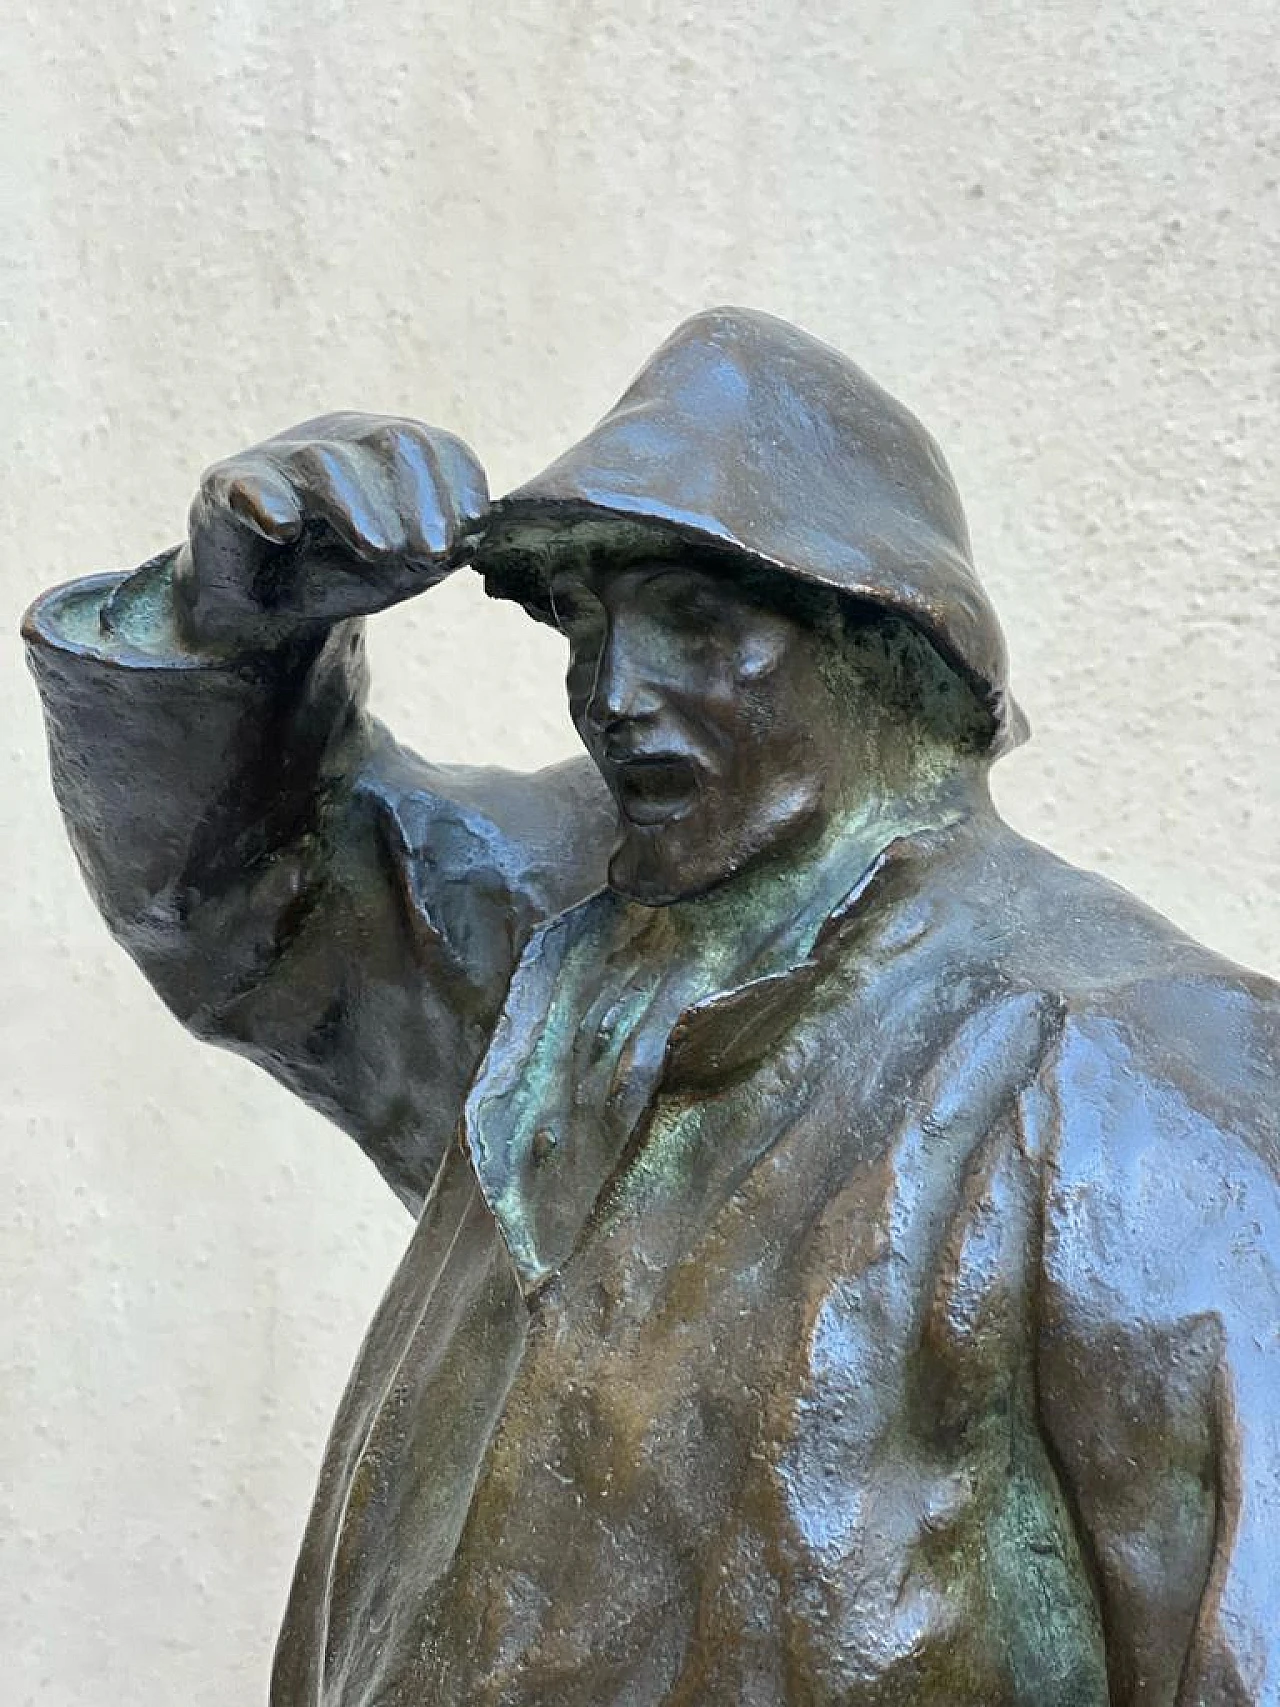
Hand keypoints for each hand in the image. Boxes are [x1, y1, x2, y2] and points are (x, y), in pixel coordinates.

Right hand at [171, 413, 489, 648]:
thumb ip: (435, 554)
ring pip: (324, 461)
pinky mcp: (228, 489)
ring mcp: (280, 461)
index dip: (459, 486)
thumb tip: (462, 539)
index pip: (436, 448)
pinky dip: (267, 502)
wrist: (259, 606)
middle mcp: (338, 443)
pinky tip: (286, 529)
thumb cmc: (338, 573)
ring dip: (360, 508)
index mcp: (386, 454)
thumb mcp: (401, 570)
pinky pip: (246, 484)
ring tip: (381, 551)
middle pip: (391, 440)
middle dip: (421, 497)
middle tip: (432, 552)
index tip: (468, 534)